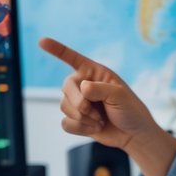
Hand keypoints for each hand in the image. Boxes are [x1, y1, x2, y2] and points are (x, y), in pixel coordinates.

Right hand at [40, 37, 175, 175]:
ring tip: (100, 120)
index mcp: (95, 73)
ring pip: (64, 107)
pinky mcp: (76, 120)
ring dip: (82, 117)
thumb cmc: (130, 110)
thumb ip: (101, 89)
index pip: (72, 58)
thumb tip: (82, 88)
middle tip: (92, 110)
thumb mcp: (120, 96)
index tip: (42, 41)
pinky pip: (66, 123)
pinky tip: (95, 128)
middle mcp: (83, 85)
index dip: (57, 49)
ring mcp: (79, 102)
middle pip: (66, 87)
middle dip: (78, 102)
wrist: (133, 134)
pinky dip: (80, 128)